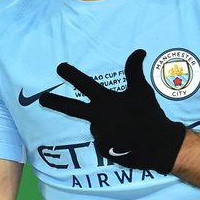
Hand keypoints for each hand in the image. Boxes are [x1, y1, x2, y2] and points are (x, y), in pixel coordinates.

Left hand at [37, 49, 186, 173]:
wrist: (158, 145)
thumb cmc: (149, 114)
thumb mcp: (142, 91)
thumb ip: (134, 71)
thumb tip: (138, 51)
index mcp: (106, 101)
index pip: (86, 84)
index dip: (72, 74)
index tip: (59, 67)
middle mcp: (98, 117)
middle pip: (71, 108)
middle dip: (55, 102)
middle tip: (41, 99)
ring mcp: (98, 134)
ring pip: (97, 125)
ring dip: (107, 124)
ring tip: (126, 128)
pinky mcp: (101, 148)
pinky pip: (103, 139)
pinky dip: (111, 137)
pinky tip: (124, 139)